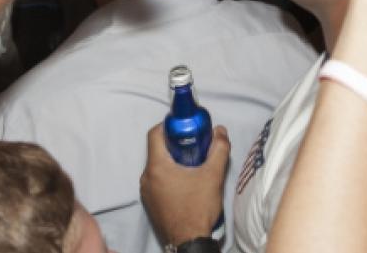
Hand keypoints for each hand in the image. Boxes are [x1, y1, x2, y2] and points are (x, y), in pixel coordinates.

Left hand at [139, 123, 229, 244]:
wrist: (189, 241)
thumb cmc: (199, 207)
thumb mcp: (213, 175)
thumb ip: (219, 149)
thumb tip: (220, 131)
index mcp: (157, 167)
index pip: (155, 134)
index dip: (169, 125)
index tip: (186, 126)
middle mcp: (146, 177)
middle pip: (157, 150)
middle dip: (176, 144)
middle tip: (195, 145)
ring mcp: (146, 192)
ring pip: (158, 167)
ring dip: (173, 161)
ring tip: (193, 165)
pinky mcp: (150, 203)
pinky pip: (157, 181)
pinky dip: (169, 176)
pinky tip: (186, 184)